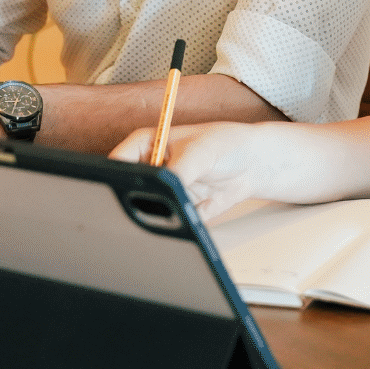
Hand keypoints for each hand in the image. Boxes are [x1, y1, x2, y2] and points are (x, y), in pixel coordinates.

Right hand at [110, 122, 283, 220]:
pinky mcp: (177, 211)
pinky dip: (182, 224)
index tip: (125, 190)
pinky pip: (171, 224)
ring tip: (185, 203)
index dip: (116, 177)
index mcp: (145, 145)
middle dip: (137, 201)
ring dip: (162, 215)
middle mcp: (150, 169)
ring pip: (149, 211)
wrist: (253, 164)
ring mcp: (162, 192)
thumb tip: (162, 191)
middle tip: (154, 203)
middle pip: (127, 191)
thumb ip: (177, 172)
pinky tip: (200, 209)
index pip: (117, 162)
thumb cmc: (225, 144)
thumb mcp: (199, 152)